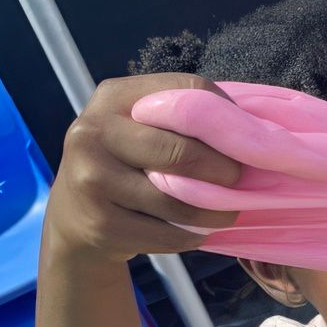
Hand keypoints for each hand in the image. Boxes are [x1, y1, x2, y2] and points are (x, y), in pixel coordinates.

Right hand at [45, 74, 241, 262]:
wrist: (72, 216)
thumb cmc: (125, 165)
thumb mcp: (141, 129)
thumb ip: (183, 121)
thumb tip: (254, 131)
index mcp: (113, 97)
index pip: (188, 91)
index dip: (226, 119)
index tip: (246, 142)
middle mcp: (94, 131)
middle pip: (181, 150)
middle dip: (223, 170)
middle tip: (239, 182)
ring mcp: (91, 179)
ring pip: (176, 199)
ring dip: (214, 212)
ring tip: (228, 213)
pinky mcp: (99, 223)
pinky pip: (165, 232)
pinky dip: (191, 235)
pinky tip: (198, 232)